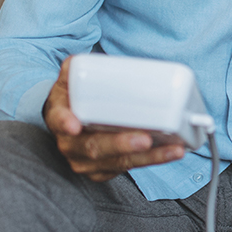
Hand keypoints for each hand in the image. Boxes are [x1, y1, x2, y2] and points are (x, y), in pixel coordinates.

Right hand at [42, 56, 186, 181]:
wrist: (69, 121)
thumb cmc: (72, 98)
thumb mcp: (69, 80)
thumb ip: (75, 67)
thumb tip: (86, 60)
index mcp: (59, 118)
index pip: (58, 120)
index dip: (65, 123)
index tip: (75, 125)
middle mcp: (70, 144)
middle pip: (94, 148)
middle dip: (122, 145)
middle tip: (145, 138)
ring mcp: (85, 162)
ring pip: (117, 163)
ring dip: (147, 158)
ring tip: (172, 149)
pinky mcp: (102, 171)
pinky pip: (127, 169)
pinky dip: (150, 161)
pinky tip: (169, 153)